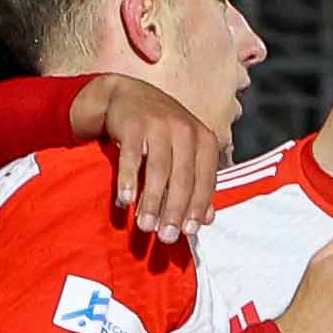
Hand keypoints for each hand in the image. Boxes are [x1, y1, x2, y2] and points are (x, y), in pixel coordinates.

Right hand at [71, 76, 225, 242]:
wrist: (129, 95)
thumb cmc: (163, 132)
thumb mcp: (185, 153)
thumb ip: (197, 183)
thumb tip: (207, 219)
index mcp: (204, 141)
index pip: (204, 180)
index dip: (197, 207)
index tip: (188, 232)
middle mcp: (185, 131)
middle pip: (182, 178)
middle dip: (174, 210)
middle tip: (166, 236)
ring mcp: (159, 126)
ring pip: (158, 170)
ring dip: (151, 201)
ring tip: (145, 226)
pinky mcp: (133, 125)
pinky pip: (131, 157)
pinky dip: (128, 179)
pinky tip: (125, 200)